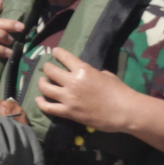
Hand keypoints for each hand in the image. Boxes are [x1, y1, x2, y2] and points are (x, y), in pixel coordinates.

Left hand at [36, 48, 163, 147]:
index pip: (64, 56)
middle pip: (50, 71)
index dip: (57, 52)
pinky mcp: (68, 112)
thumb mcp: (106, 75)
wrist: (124, 112)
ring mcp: (68, 98)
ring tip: (42, 82)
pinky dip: (42, 103)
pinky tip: (39, 100)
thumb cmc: (120, 91)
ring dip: (42, 83)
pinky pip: (48, 107)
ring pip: (45, 88)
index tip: (54, 52)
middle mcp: (72, 82)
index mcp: (83, 69)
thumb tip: (86, 75)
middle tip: (47, 69)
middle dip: (47, 68)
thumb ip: (92, 73)